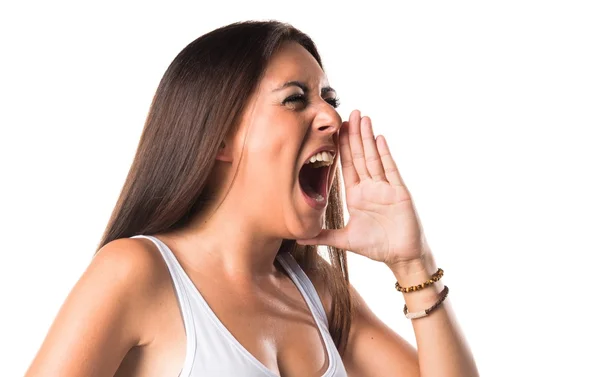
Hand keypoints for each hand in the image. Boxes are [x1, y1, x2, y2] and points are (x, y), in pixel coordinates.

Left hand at [296, 110, 429, 266]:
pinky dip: (384, 153)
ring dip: (367, 138)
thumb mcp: (345, 240)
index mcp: (356, 195)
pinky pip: (390, 169)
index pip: (346, 166)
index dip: (341, 147)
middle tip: (349, 113)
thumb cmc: (376, 247)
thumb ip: (323, 236)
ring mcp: (385, 187)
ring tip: (362, 118)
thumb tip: (298, 238)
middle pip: (360, 156)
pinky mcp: (399, 192)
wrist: (402, 256)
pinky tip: (378, 138)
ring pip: (373, 158)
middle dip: (354, 135)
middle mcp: (370, 187)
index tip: (335, 130)